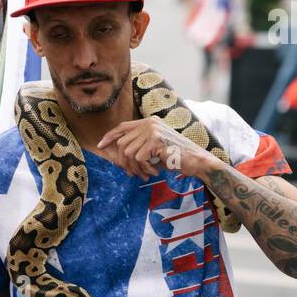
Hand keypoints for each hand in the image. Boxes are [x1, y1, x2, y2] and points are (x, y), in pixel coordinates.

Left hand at [96, 117, 217, 179]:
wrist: (196, 161)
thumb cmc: (175, 158)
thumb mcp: (153, 150)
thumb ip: (136, 147)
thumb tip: (114, 156)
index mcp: (149, 122)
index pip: (122, 126)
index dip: (110, 136)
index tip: (100, 145)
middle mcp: (150, 123)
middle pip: (122, 143)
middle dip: (123, 162)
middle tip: (132, 173)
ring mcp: (153, 130)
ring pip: (128, 152)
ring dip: (135, 168)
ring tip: (146, 174)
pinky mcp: (155, 140)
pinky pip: (138, 158)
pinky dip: (144, 168)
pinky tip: (154, 171)